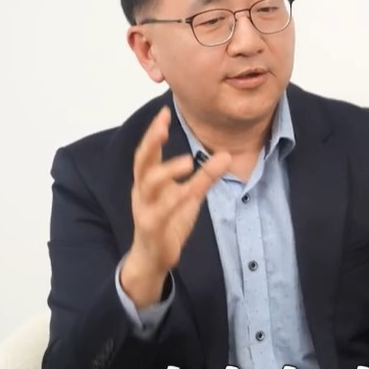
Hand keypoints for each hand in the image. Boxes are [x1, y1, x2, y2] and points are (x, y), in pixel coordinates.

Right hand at [121, 106, 229, 305]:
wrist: (154, 258)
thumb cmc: (169, 222)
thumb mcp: (190, 196)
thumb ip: (206, 177)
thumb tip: (226, 155)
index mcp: (148, 180)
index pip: (148, 151)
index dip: (154, 132)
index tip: (165, 111)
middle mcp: (142, 191)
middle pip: (141, 161)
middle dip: (150, 142)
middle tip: (162, 124)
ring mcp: (144, 208)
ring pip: (149, 185)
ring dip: (167, 171)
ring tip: (188, 161)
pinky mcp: (151, 226)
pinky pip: (161, 211)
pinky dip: (174, 199)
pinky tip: (186, 191)